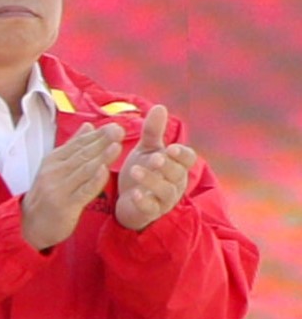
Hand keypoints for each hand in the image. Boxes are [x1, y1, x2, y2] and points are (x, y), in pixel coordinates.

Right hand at [17, 119, 125, 250]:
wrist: (31, 225)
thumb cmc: (48, 194)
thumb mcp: (56, 167)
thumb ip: (74, 147)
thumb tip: (89, 125)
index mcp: (53, 161)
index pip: (78, 144)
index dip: (96, 135)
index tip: (114, 126)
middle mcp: (54, 172)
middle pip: (82, 154)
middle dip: (101, 142)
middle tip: (118, 130)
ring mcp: (58, 188)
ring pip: (84, 170)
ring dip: (101, 158)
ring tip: (116, 146)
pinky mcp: (65, 205)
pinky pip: (82, 191)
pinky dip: (93, 181)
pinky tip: (104, 172)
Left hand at [113, 106, 204, 232]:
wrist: (129, 200)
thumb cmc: (144, 170)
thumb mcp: (147, 149)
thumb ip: (153, 131)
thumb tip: (160, 106)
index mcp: (176, 166)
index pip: (188, 159)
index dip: (182, 154)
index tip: (171, 148)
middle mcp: (175, 183)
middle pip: (177, 174)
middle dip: (167, 166)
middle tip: (154, 158)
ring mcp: (164, 199)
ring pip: (165, 191)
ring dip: (152, 181)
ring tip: (135, 171)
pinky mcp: (150, 212)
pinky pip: (151, 208)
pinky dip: (144, 201)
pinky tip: (134, 194)